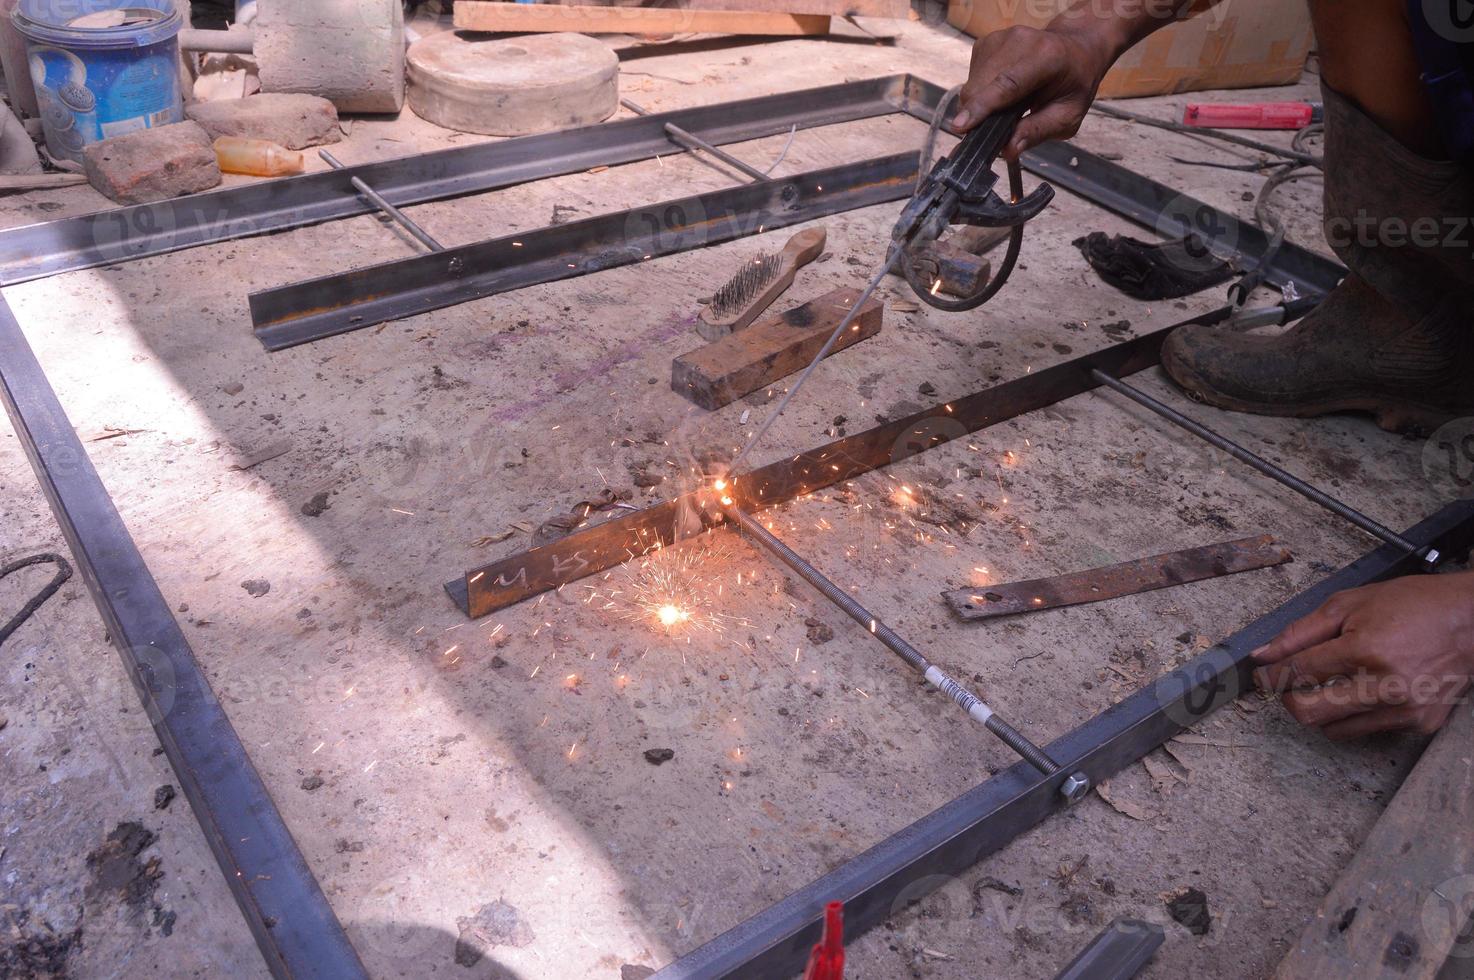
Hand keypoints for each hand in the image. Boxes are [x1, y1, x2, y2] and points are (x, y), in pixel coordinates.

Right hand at [952, 25, 1114, 158]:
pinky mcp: (986, 42)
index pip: (1007, 84)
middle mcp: (1020, 41)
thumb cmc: (1074, 83)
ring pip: (971, 85)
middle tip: (993, 133)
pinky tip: (1001, 93)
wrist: (1075, 49)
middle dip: (978, 115)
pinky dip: (981, 94)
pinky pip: (971, 78)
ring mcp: (1000, 39)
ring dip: (979, 106)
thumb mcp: (1068, 115)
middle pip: (980, 87)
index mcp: (1047, 57)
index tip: (960, 127)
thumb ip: (1038, 131)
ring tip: (1006, 108)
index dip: (982, 106)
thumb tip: (1007, 150)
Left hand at [1252, 572, 1473, 737]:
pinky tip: (1367, 689)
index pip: (1298, 673)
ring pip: (1335, 729)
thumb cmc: (1413, 605)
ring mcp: (1405, 709)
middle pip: (1310, 714)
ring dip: (1322, 709)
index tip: (1261, 676)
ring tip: (1331, 683)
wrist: (1472, 620)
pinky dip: (1355, 714)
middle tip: (1287, 686)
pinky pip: (1367, 729)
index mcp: (1365, 650)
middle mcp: (1386, 686)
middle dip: (1288, 700)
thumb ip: (1301, 632)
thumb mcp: (1349, 604)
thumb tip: (1264, 654)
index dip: (1270, 676)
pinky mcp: (1419, 724)